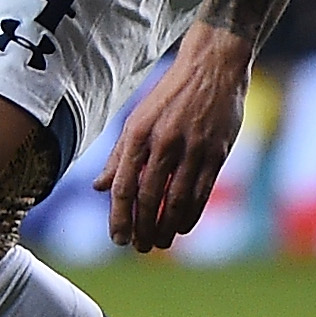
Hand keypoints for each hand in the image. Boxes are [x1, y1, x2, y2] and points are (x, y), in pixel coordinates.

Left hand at [99, 23, 250, 253]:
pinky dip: (191, 214)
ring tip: (159, 243)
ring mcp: (193, 149)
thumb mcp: (137, 119)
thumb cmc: (170, 95)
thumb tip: (98, 187)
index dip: (120, 217)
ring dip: (166, 227)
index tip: (118, 238)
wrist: (211, 69)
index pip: (124, 186)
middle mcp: (163, 143)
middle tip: (139, 248)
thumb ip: (119, 155)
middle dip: (142, 228)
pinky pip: (202, 192)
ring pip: (177, 200)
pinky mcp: (217, 153)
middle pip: (149, 198)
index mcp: (138, 134)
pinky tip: (182, 227)